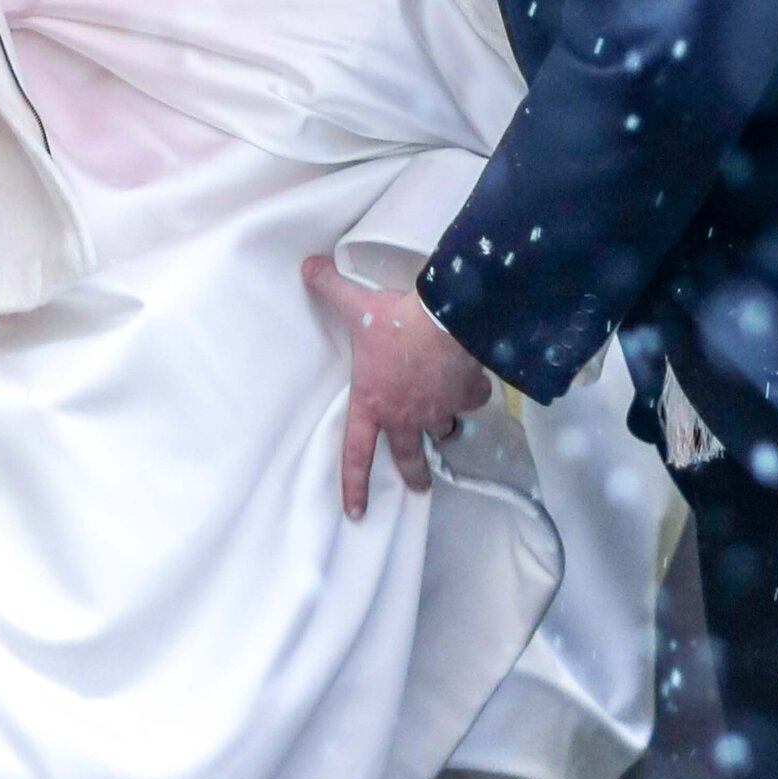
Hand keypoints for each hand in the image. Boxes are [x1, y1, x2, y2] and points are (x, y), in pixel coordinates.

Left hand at [304, 254, 494, 520]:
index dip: (354, 485)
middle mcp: (406, 416)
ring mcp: (440, 409)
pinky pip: (470, 400)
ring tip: (445, 425)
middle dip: (414, 474)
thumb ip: (329, 287)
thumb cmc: (395, 323)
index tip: (356, 512)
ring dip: (442, 427)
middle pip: (409, 457)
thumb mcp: (356, 304)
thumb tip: (306, 267)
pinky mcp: (467, 395)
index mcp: (373, 403)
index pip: (356, 453)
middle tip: (419, 485)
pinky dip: (470, 392)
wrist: (448, 320)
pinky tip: (471, 381)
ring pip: (442, 429)